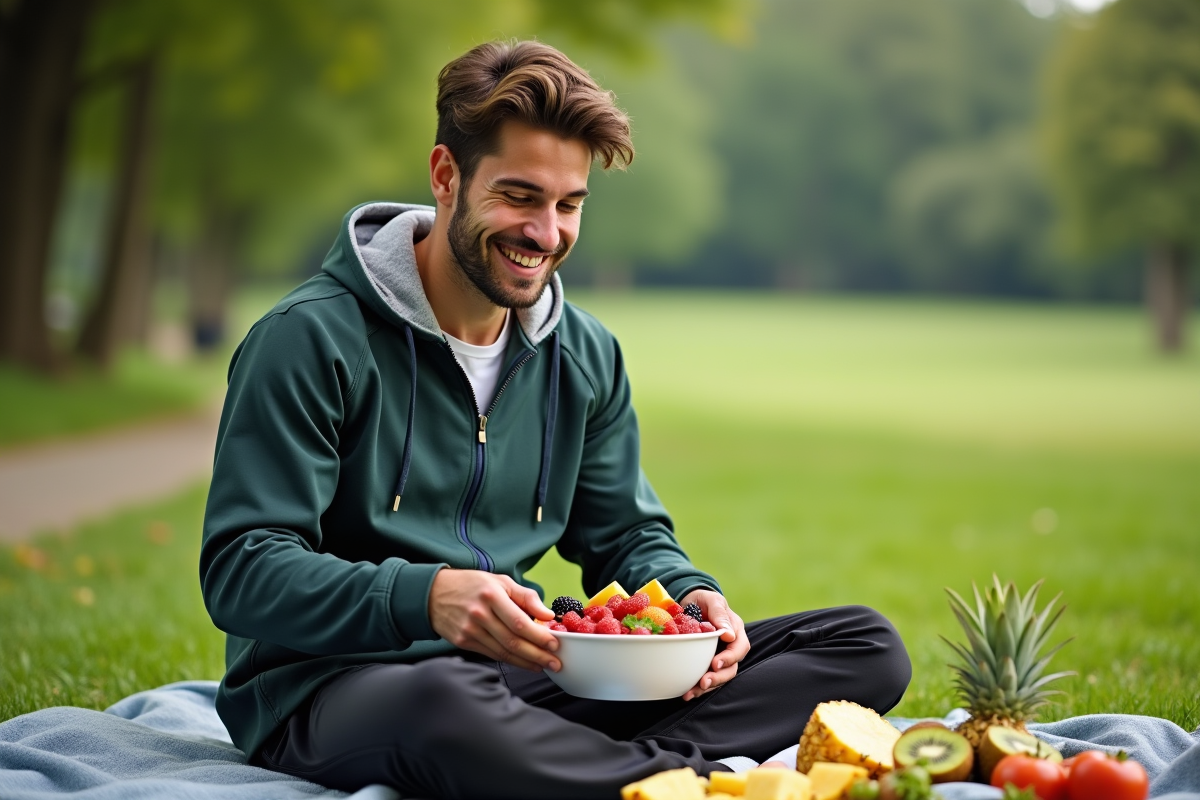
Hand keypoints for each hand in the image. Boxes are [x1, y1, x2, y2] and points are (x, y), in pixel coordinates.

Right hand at [428, 569, 559, 671]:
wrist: (433, 593)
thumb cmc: (472, 585)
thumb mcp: (501, 581)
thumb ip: (526, 597)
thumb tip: (548, 615)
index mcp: (491, 595)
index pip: (519, 622)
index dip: (538, 636)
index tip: (555, 644)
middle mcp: (479, 615)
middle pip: (513, 641)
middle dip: (537, 655)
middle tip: (555, 663)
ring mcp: (469, 631)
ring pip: (503, 652)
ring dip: (527, 662)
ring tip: (544, 666)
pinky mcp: (463, 642)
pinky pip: (492, 654)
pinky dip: (510, 661)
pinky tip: (524, 662)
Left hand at [679, 589, 748, 700]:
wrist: (689, 602)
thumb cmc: (704, 599)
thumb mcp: (712, 600)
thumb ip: (720, 615)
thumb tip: (728, 635)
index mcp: (736, 631)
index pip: (739, 649)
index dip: (730, 658)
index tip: (715, 664)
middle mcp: (729, 647)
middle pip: (731, 668)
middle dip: (718, 678)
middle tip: (703, 683)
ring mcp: (718, 656)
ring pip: (718, 677)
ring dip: (706, 687)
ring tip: (691, 693)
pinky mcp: (705, 663)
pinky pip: (705, 677)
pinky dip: (697, 687)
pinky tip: (686, 693)